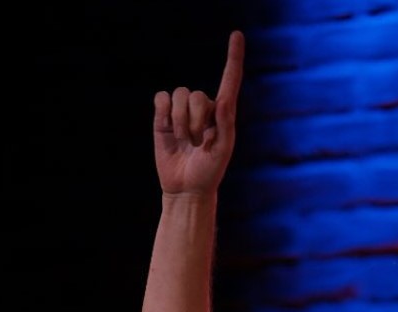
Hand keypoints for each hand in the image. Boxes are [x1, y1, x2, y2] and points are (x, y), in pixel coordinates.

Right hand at [152, 30, 244, 195]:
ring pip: (179, 95)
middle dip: (195, 121)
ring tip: (185, 142)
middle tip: (196, 143)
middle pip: (196, 95)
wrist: (186, 189)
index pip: (229, 81)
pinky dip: (163, 112)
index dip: (233, 58)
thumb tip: (223, 99)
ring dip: (180, 121)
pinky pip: (161, 98)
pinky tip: (168, 129)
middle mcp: (203, 108)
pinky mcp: (163, 117)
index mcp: (223, 114)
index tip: (236, 35)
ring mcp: (182, 112)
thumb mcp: (222, 151)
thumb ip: (225, 124)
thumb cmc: (209, 173)